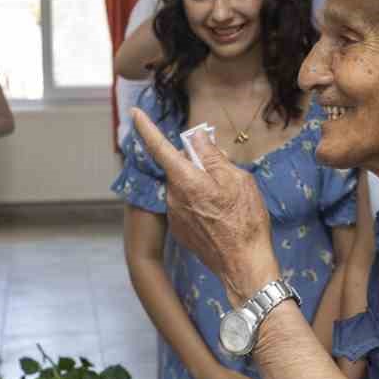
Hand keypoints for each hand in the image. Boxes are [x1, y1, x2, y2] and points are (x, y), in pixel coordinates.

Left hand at [130, 108, 277, 301]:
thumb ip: (212, 156)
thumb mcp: (236, 179)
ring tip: (227, 201)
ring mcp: (175, 215)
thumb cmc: (244, 221)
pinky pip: (186, 206)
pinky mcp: (180, 230)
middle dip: (196, 163)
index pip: (159, 147)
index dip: (146, 128)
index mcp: (184, 180)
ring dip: (200, 185)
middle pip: (179, 167)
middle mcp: (173, 197)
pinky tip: (220, 216)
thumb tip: (196, 138)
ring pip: (184, 187)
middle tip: (224, 172)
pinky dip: (200, 203)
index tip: (135, 113)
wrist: (244, 265)